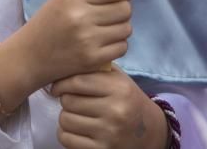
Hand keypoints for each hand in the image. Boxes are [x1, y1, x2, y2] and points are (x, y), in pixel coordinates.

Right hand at [27, 0, 133, 85]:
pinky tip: (103, 42)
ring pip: (126, 28)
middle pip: (125, 9)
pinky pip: (122, 47)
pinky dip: (117, 44)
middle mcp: (81, 17)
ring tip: (106, 28)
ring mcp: (88, 40)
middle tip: (110, 13)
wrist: (31, 55)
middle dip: (123, 9)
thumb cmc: (49, 21)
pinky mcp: (92, 60)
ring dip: (120, 27)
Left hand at [51, 69, 169, 148]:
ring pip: (65, 120)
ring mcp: (109, 133)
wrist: (148, 131)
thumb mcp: (119, 79)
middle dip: (66, 100)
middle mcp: (116, 111)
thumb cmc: (127, 100)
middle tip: (72, 101)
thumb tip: (64, 67)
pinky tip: (76, 129)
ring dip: (66, 117)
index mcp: (119, 89)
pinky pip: (67, 139)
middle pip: (68, 101)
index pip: (77, 81)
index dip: (61, 83)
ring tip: (76, 115)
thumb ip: (96, 69)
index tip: (57, 87)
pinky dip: (66, 134)